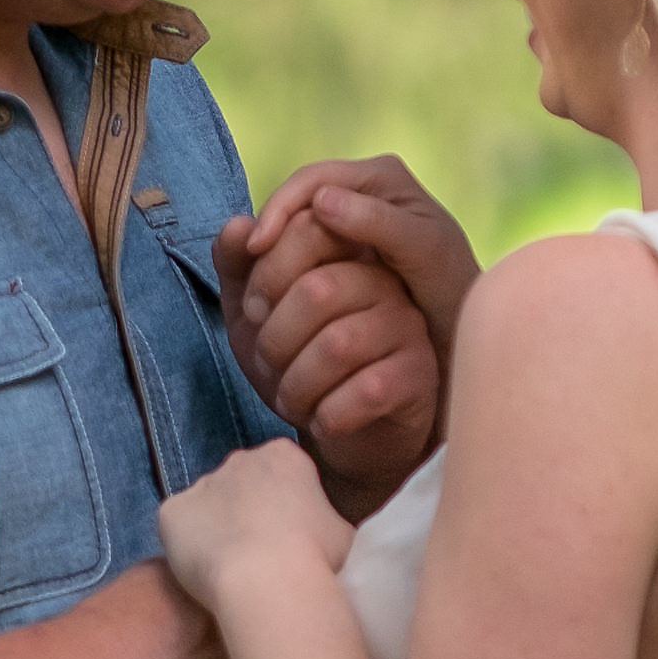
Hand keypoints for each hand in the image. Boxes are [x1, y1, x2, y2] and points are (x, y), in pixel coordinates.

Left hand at [159, 439, 354, 611]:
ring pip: (208, 508)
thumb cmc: (317, 557)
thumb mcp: (344, 531)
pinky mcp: (170, 511)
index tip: (293, 539)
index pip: (283, 474)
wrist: (267, 581)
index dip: (287, 508)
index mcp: (285, 456)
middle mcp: (240, 458)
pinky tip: (205, 573)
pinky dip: (187, 547)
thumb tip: (326, 532)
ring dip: (218, 530)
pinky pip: (178, 528)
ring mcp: (201, 482)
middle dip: (249, 514)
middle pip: (242, 485)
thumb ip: (327, 520)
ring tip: (234, 572)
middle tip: (262, 557)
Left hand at [215, 156, 480, 504]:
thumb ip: (239, 267)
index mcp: (349, 255)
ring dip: (296, 383)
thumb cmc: (299, 363)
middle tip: (268, 364)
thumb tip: (238, 226)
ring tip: (289, 400)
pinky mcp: (419, 377)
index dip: (267, 272)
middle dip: (275, 337)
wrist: (343, 432)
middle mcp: (386, 284)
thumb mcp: (254, 314)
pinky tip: (321, 421)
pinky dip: (328, 414)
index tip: (252, 311)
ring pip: (339, 345)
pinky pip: (367, 391)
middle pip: (318, 290)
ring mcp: (408, 329)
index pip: (311, 230)